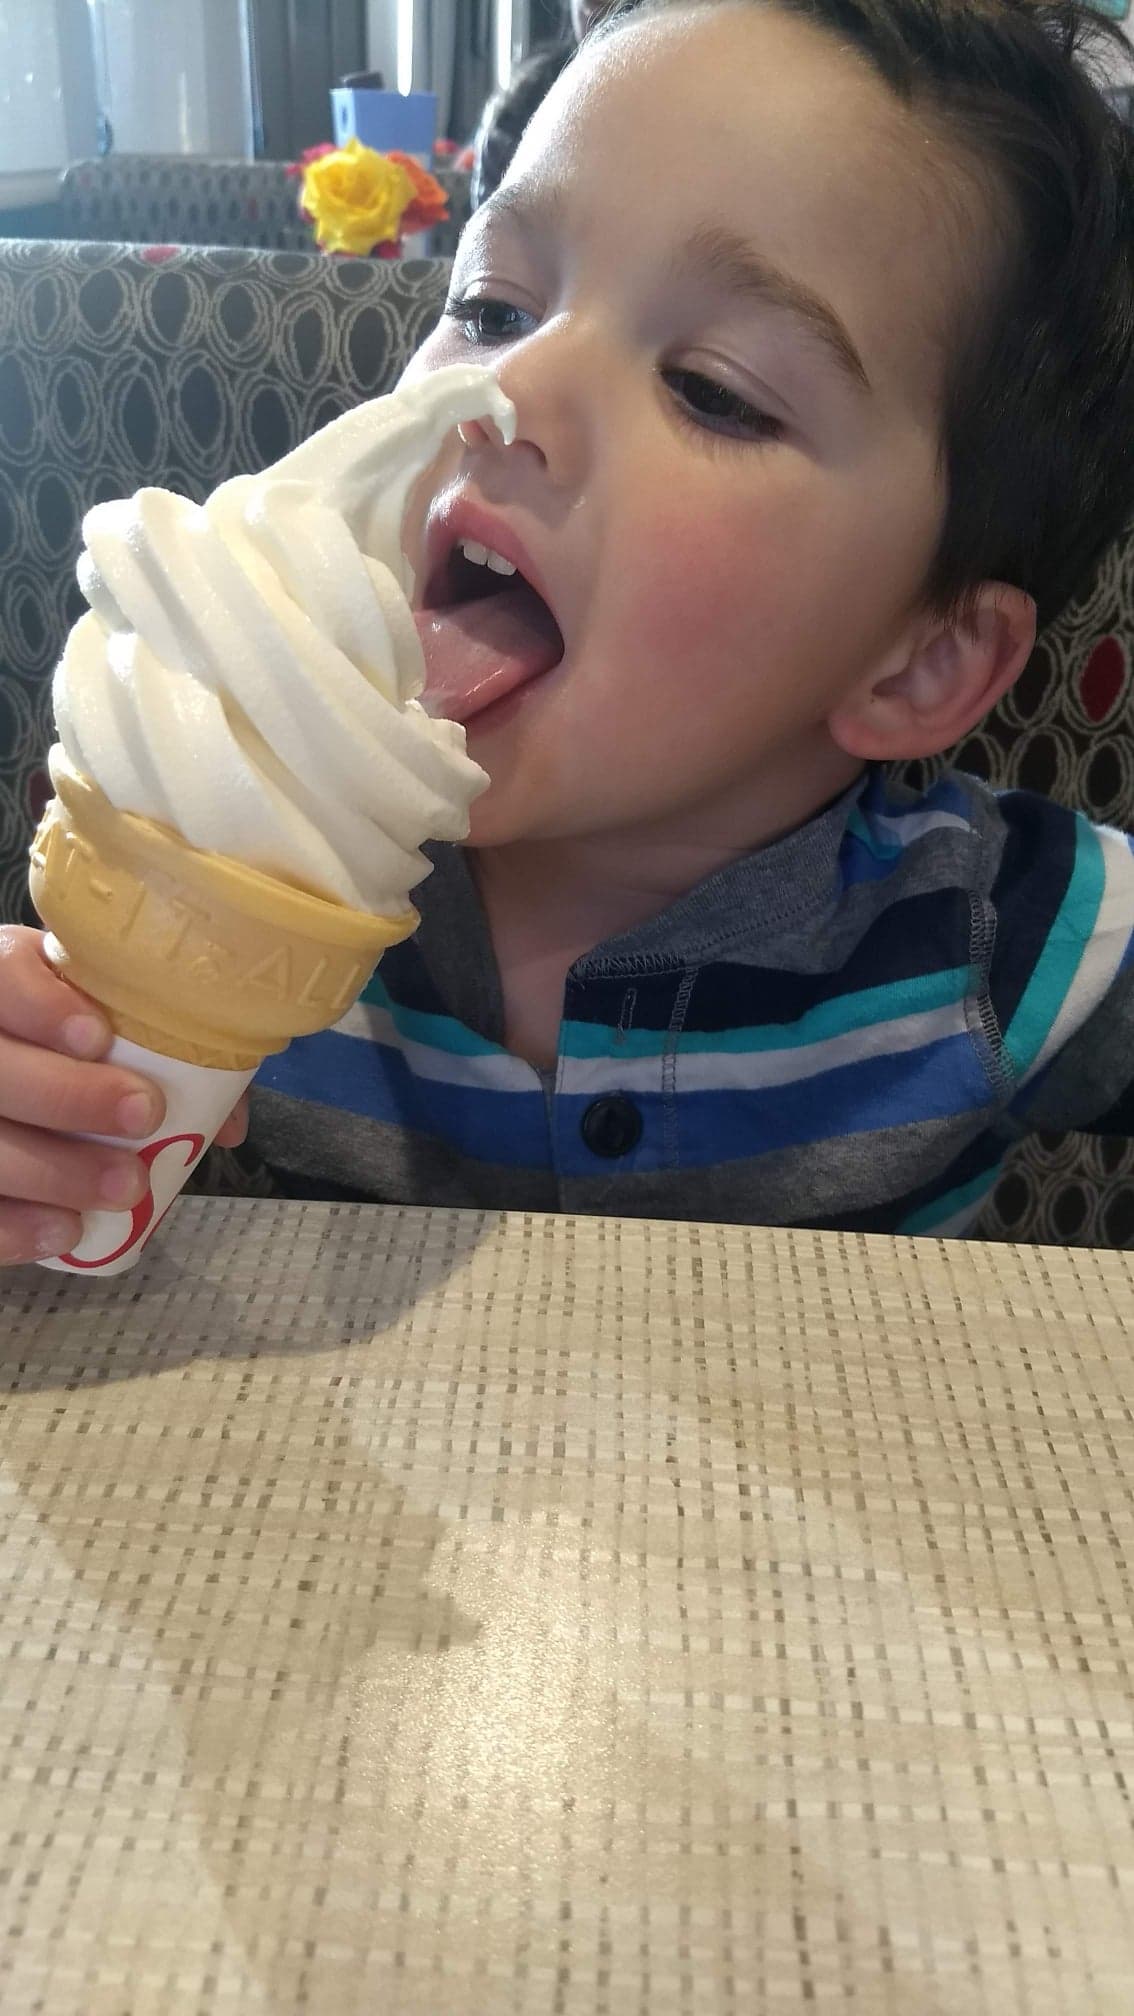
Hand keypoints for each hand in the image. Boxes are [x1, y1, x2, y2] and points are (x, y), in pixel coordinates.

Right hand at [0, 925, 243, 1264]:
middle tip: (145, 1112)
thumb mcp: (115, 1028)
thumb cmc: (78, 1058)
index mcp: (3, 985)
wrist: (30, 1095)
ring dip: (56, 1171)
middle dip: (69, 1094)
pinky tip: (66, 1229)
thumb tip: (227, 1125)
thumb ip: (171, 1055)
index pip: (3, 977)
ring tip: (128, 1187)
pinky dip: (15, 1227)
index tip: (98, 1037)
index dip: (42, 1006)